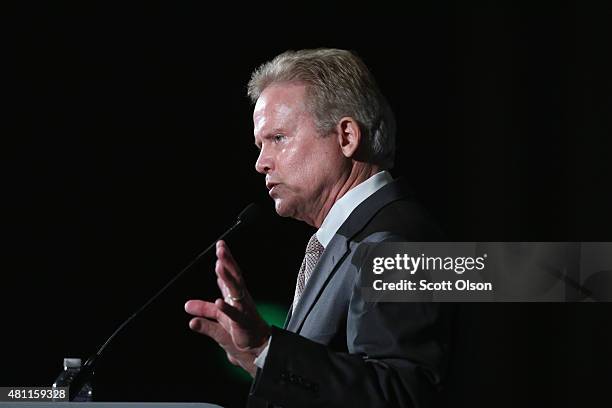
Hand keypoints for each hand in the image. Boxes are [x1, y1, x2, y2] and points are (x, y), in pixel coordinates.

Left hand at [185, 240, 269, 376]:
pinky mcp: (243, 324)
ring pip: (235, 291)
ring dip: (227, 278)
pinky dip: (227, 309)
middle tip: (221, 249)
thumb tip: (186, 306)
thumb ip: (204, 311)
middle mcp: (240, 300)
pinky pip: (235, 315)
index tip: (220, 246)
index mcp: (235, 296)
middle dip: (228, 262)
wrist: (255, 350)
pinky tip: (219, 302)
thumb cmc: (240, 332)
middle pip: (235, 277)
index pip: (230, 275)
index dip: (225, 260)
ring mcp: (243, 310)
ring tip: (219, 266)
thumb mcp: (217, 319)